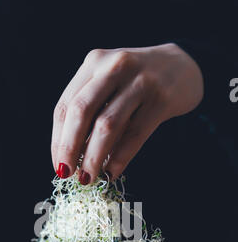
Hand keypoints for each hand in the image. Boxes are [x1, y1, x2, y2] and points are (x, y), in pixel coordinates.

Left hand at [51, 43, 203, 183]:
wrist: (184, 67)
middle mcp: (113, 67)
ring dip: (93, 157)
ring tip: (88, 178)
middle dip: (69, 147)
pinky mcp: (161, 99)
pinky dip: (120, 158)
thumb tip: (69, 156)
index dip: (58, 140)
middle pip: (81, 111)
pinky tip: (112, 172)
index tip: (58, 166)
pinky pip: (134, 135)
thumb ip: (90, 110)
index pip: (65, 105)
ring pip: (107, 125)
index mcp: (93, 63)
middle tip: (66, 173)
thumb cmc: (136, 83)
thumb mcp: (108, 83)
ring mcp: (140, 81)